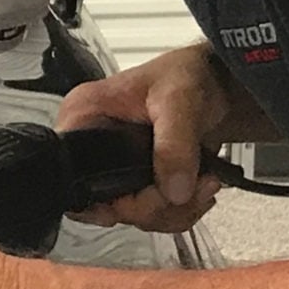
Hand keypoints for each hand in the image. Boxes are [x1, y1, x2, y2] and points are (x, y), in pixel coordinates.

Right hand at [57, 44, 228, 232]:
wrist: (218, 81)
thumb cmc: (188, 75)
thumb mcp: (180, 100)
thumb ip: (175, 144)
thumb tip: (174, 191)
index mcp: (82, 117)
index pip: (70, 173)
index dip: (99, 199)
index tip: (138, 202)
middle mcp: (90, 146)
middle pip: (104, 203)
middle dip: (152, 205)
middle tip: (192, 188)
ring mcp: (113, 167)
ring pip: (131, 214)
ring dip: (172, 210)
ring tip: (205, 182)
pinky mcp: (136, 180)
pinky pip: (149, 213)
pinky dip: (179, 211)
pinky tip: (200, 188)